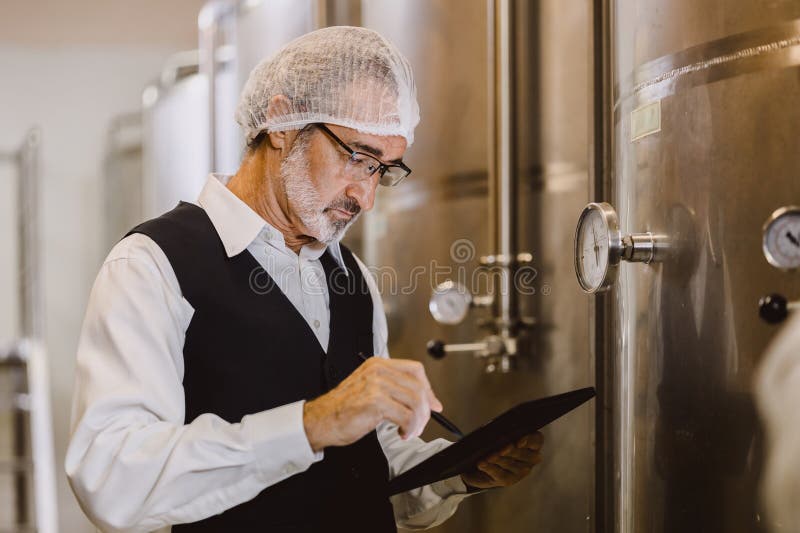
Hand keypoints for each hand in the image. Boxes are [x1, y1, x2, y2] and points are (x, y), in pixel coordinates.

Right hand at [302, 357, 442, 451]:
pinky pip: (406, 416)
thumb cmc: (343, 409)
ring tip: (410, 431)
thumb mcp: (370, 389)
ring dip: (418, 421)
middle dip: (425, 410)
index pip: (415, 370)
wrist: (321, 420)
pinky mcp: (375, 402)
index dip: (428, 389)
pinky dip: (410, 428)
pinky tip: (402, 433)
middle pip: (418, 387)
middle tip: (421, 424)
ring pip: (416, 401)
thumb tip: (426, 401)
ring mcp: (376, 385)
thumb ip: (394, 390)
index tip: (433, 404)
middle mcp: (378, 371)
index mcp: (378, 365)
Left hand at [460, 432, 543, 489]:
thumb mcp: (501, 435)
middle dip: (511, 451)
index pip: (536, 440)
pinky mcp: (509, 480)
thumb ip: (503, 432)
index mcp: (533, 444)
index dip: (529, 440)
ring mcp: (521, 471)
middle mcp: (531, 459)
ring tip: (489, 456)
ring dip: (499, 459)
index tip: (519, 441)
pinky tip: (482, 463)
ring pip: (510, 464)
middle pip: (523, 454)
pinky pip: (499, 474)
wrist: (485, 462)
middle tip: (502, 449)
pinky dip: (489, 468)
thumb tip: (497, 431)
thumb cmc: (497, 442)